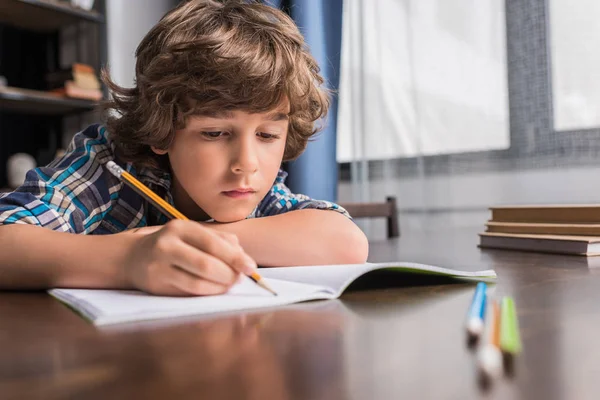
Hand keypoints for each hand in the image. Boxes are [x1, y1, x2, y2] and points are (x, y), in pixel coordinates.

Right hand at [119, 220, 256, 295]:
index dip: (235, 257)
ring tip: (229, 285)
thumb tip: (244, 258)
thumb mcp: (194, 234)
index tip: (251, 267)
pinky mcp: (156, 285)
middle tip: (240, 279)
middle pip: (207, 264)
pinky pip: (189, 293)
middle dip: (229, 275)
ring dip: (220, 287)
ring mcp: (159, 266)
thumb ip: (221, 240)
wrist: (134, 257)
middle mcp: (167, 245)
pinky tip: (215, 289)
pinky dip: (208, 293)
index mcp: (181, 228)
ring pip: (198, 282)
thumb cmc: (174, 245)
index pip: (213, 243)